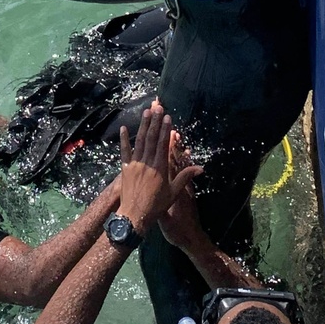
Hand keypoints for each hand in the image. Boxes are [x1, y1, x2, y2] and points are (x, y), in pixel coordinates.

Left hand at [116, 103, 202, 236]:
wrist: (135, 216)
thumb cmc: (157, 206)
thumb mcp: (174, 193)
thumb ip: (185, 177)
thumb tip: (200, 168)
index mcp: (160, 167)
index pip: (163, 144)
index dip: (165, 130)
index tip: (167, 117)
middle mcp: (147, 162)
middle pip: (152, 138)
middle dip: (155, 122)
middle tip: (158, 107)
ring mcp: (135, 164)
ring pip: (140, 141)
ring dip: (143, 126)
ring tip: (146, 112)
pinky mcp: (125, 168)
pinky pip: (124, 152)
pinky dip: (124, 140)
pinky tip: (124, 128)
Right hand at [158, 135, 204, 249]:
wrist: (190, 238)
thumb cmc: (176, 231)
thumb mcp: (165, 221)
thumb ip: (161, 212)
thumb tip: (153, 204)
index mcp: (169, 187)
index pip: (168, 163)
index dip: (167, 148)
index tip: (166, 133)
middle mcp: (175, 182)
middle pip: (171, 157)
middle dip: (170, 140)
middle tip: (170, 125)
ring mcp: (181, 185)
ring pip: (178, 162)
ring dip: (177, 148)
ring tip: (177, 133)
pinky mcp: (185, 190)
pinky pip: (185, 172)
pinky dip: (186, 161)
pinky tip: (187, 152)